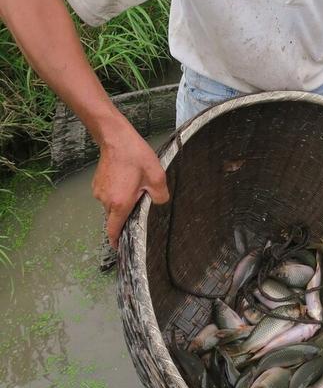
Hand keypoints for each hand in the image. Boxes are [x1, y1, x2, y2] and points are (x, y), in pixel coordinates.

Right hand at [92, 126, 169, 248]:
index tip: (119, 248)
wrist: (116, 138)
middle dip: (126, 214)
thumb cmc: (136, 156)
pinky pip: (107, 195)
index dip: (116, 241)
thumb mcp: (156, 177)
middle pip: (115, 217)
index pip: (114, 230)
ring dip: (121, 201)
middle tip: (138, 203)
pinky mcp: (96, 183)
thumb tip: (158, 203)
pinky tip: (125, 180)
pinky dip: (116, 193)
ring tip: (133, 186)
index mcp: (119, 203)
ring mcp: (98, 191)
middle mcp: (105, 200)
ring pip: (111, 205)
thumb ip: (160, 196)